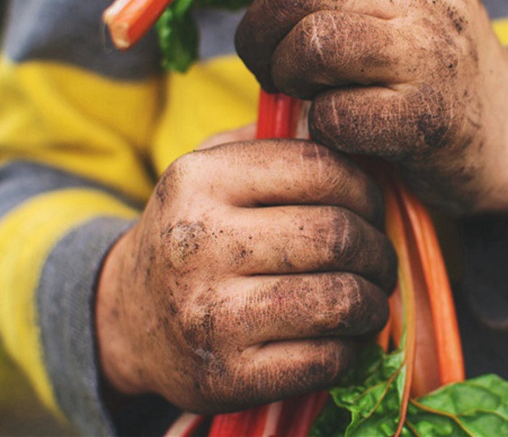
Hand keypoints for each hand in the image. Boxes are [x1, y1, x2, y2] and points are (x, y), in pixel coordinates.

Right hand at [95, 140, 394, 413]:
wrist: (128, 319)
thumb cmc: (192, 233)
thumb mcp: (211, 170)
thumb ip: (273, 141)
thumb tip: (348, 132)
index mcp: (199, 180)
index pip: (317, 167)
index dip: (364, 188)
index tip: (371, 206)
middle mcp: (198, 243)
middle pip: (335, 235)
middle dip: (376, 248)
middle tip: (379, 257)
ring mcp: (211, 315)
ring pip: (338, 299)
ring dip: (371, 301)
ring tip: (369, 296)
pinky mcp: (226, 375)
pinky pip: (324, 358)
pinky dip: (350, 347)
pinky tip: (343, 336)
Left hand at [237, 0, 507, 215]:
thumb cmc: (436, 62)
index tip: (266, 12)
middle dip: (258, 33)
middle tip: (268, 64)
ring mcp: (431, 55)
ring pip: (312, 44)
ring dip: (285, 75)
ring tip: (300, 91)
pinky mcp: (425, 118)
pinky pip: (335, 114)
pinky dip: (319, 126)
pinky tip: (337, 128)